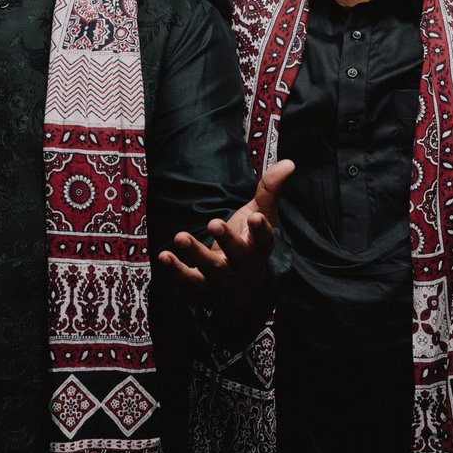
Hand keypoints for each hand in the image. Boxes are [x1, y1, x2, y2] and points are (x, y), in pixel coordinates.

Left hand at [157, 159, 296, 308]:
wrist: (240, 289)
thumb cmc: (250, 244)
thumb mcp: (261, 215)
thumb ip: (270, 190)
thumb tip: (288, 163)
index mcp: (260, 248)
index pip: (265, 240)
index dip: (261, 230)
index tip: (256, 218)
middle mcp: (245, 266)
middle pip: (239, 255)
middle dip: (227, 240)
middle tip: (214, 223)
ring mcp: (224, 280)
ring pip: (212, 269)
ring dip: (196, 253)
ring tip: (181, 237)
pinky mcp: (203, 289)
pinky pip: (189, 281)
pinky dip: (176, 270)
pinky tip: (164, 255)